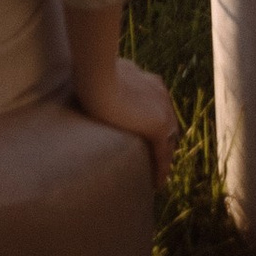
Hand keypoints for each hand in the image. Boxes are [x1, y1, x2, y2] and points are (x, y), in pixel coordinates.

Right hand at [73, 50, 180, 184]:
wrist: (97, 75)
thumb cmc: (90, 71)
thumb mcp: (101, 73)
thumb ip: (104, 79)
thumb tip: (87, 79)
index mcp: (149, 80)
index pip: (156, 107)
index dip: (150, 123)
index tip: (143, 135)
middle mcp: (160, 94)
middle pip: (167, 125)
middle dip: (163, 142)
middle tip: (152, 160)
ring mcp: (162, 109)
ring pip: (168, 142)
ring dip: (162, 158)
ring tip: (153, 175)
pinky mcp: (159, 126)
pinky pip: (163, 155)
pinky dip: (161, 170)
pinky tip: (156, 184)